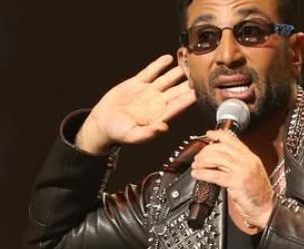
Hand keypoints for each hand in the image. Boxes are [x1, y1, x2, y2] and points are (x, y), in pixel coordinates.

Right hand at [76, 55, 195, 153]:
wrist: (102, 123)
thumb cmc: (118, 133)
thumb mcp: (132, 135)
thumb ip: (149, 133)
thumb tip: (164, 127)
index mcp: (159, 115)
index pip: (178, 105)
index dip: (189, 97)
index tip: (200, 89)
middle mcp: (157, 103)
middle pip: (177, 90)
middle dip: (189, 82)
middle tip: (201, 71)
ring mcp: (148, 92)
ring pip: (167, 79)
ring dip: (178, 71)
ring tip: (188, 60)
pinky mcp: (137, 83)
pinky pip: (150, 72)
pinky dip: (159, 65)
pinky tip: (168, 58)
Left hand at [191, 131, 275, 233]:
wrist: (265, 208)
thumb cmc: (257, 193)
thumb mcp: (250, 172)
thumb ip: (237, 162)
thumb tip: (218, 157)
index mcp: (251, 157)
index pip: (233, 139)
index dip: (218, 134)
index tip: (208, 135)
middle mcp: (247, 161)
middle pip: (222, 148)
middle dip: (206, 151)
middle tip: (198, 157)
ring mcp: (243, 171)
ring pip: (217, 159)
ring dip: (203, 161)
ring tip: (196, 166)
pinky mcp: (237, 182)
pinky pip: (216, 175)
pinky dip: (203, 173)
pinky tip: (197, 174)